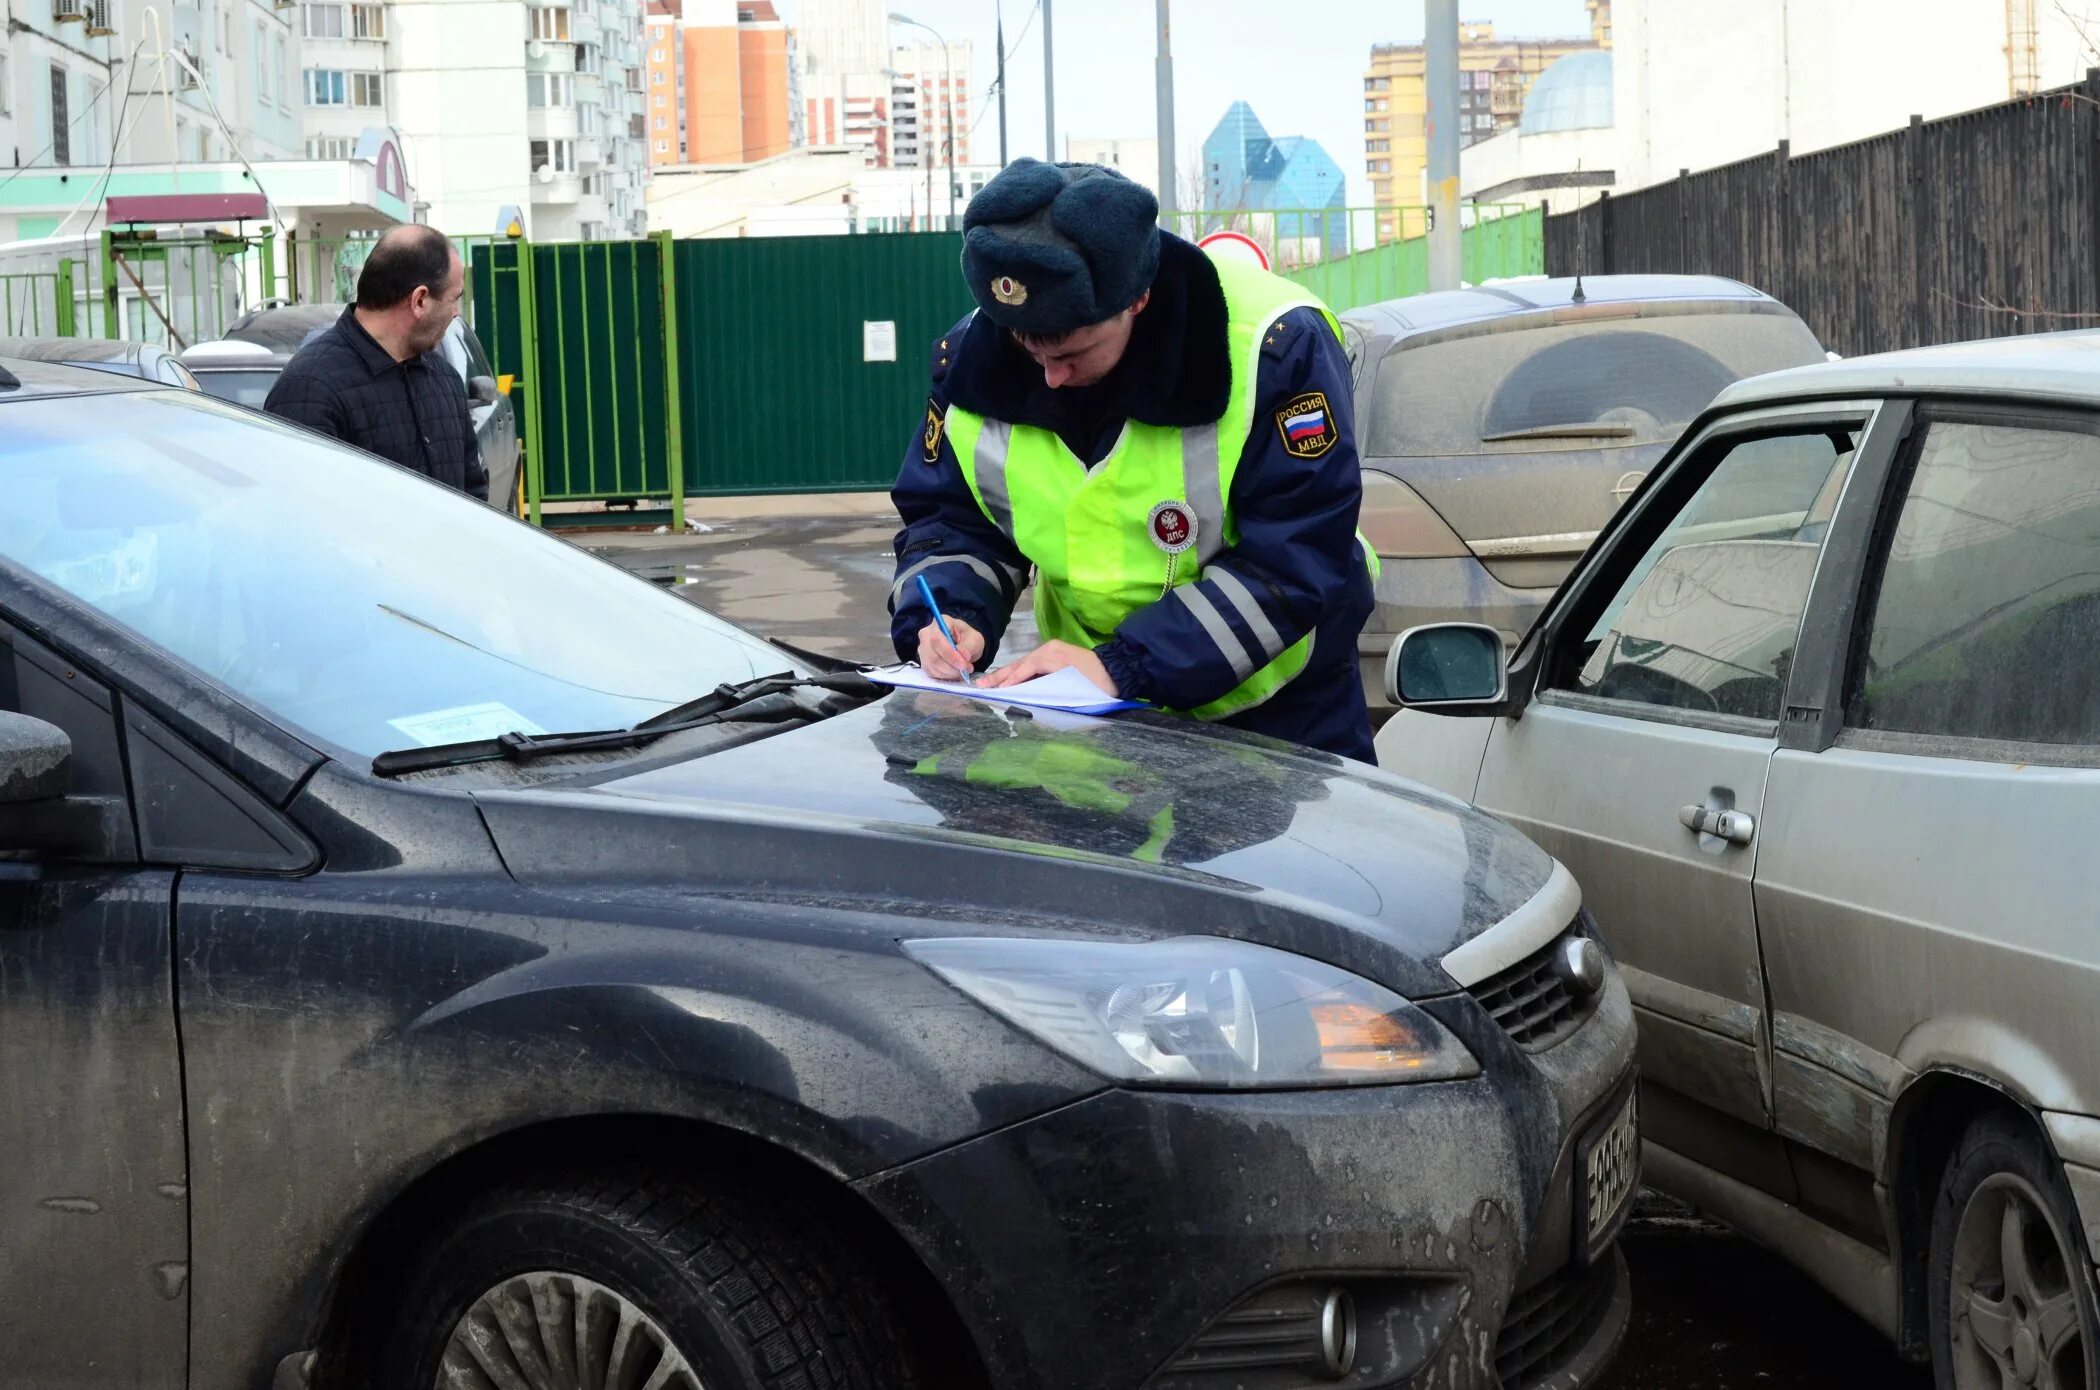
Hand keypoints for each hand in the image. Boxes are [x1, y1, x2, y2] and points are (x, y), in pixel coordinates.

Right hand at [917, 618, 984, 680]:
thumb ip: (969, 647)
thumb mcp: (975, 640)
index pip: (937, 639)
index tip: (963, 664)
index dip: (949, 654)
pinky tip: (954, 673)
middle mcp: (926, 634)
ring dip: (949, 673)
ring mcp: (923, 649)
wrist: (964, 646)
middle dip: (950, 667)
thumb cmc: (968, 639)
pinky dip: (945, 676)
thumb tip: (963, 656)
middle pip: (932, 655)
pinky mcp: (924, 661)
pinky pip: (931, 672)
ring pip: (932, 666)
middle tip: (965, 669)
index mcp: (939, 623)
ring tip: (963, 671)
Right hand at [979, 640, 1118, 695]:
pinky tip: (1004, 680)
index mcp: (1055, 657)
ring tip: (986, 684)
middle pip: (1020, 663)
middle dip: (1000, 676)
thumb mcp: (1076, 693)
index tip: (998, 692)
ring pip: (1022, 663)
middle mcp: (1050, 649)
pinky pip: (1029, 664)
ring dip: (1005, 674)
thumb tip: (1030, 707)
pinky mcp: (1052, 654)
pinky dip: (1016, 672)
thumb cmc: (1098, 685)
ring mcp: (1050, 649)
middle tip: (980, 686)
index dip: (1011, 681)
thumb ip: (1051, 698)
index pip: (1026, 669)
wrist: (1118, 671)